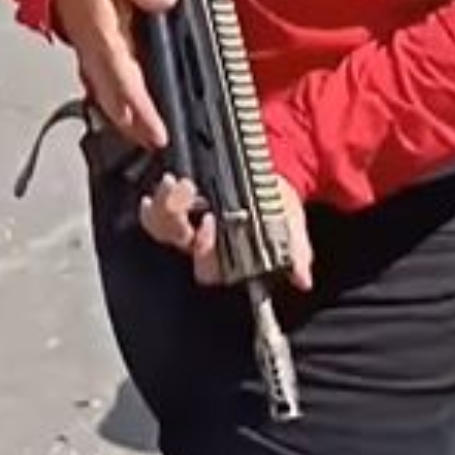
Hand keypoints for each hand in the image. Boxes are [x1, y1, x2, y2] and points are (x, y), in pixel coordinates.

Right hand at [49, 0, 180, 149]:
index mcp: (103, 38)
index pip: (124, 79)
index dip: (139, 107)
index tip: (154, 129)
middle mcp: (96, 55)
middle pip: (115, 98)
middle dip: (133, 123)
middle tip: (154, 144)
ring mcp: (92, 59)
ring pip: (108, 97)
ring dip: (124, 120)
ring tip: (142, 140)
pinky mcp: (93, 58)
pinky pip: (103, 89)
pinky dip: (115, 106)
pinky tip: (123, 117)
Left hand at [139, 169, 315, 290]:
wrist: (267, 175)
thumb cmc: (277, 206)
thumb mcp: (290, 227)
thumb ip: (295, 252)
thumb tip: (302, 279)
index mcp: (225, 256)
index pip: (209, 269)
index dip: (206, 251)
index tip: (213, 223)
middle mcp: (198, 242)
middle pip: (176, 241)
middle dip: (176, 220)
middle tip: (189, 192)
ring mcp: (183, 222)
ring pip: (159, 225)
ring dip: (164, 204)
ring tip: (176, 181)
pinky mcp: (173, 201)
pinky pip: (152, 209)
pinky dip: (155, 198)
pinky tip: (165, 183)